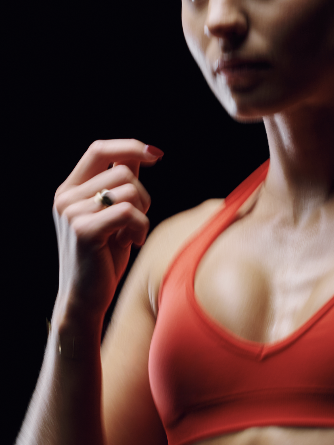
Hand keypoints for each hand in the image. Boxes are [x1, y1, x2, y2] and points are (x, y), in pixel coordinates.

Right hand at [52, 140, 162, 320]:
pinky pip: (128, 212)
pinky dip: (140, 227)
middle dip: (143, 195)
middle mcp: (66, 197)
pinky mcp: (85, 230)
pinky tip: (133, 243)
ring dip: (143, 214)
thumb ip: (119, 186)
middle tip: (138, 221)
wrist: (86, 297)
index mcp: (69, 190)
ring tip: (132, 236)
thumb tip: (141, 155)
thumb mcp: (112, 216)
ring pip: (129, 191)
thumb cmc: (104, 257)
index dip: (130, 147)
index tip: (156, 155)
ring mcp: (72, 213)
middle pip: (122, 171)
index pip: (98, 149)